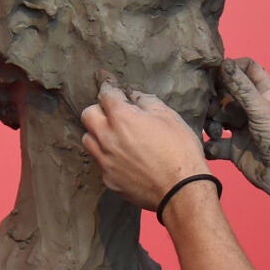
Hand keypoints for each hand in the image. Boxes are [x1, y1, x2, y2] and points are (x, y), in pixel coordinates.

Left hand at [82, 82, 209, 210]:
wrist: (182, 191)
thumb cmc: (180, 151)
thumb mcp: (169, 117)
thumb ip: (146, 101)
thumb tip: (134, 95)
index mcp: (122, 118)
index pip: (106, 94)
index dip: (108, 85)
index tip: (106, 79)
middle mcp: (107, 138)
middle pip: (87, 115)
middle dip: (99, 110)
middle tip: (114, 113)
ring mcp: (105, 161)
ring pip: (88, 140)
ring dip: (98, 134)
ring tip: (116, 136)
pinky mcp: (109, 180)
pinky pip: (100, 162)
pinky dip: (108, 157)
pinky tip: (124, 159)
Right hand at [204, 58, 269, 199]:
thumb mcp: (261, 108)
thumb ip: (241, 86)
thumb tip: (224, 63)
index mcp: (266, 91)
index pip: (246, 68)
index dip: (230, 68)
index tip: (215, 74)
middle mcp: (253, 107)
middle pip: (226, 92)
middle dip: (216, 98)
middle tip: (213, 108)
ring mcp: (243, 127)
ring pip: (218, 116)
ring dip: (211, 121)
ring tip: (216, 130)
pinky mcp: (235, 147)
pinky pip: (216, 142)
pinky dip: (210, 144)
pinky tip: (213, 145)